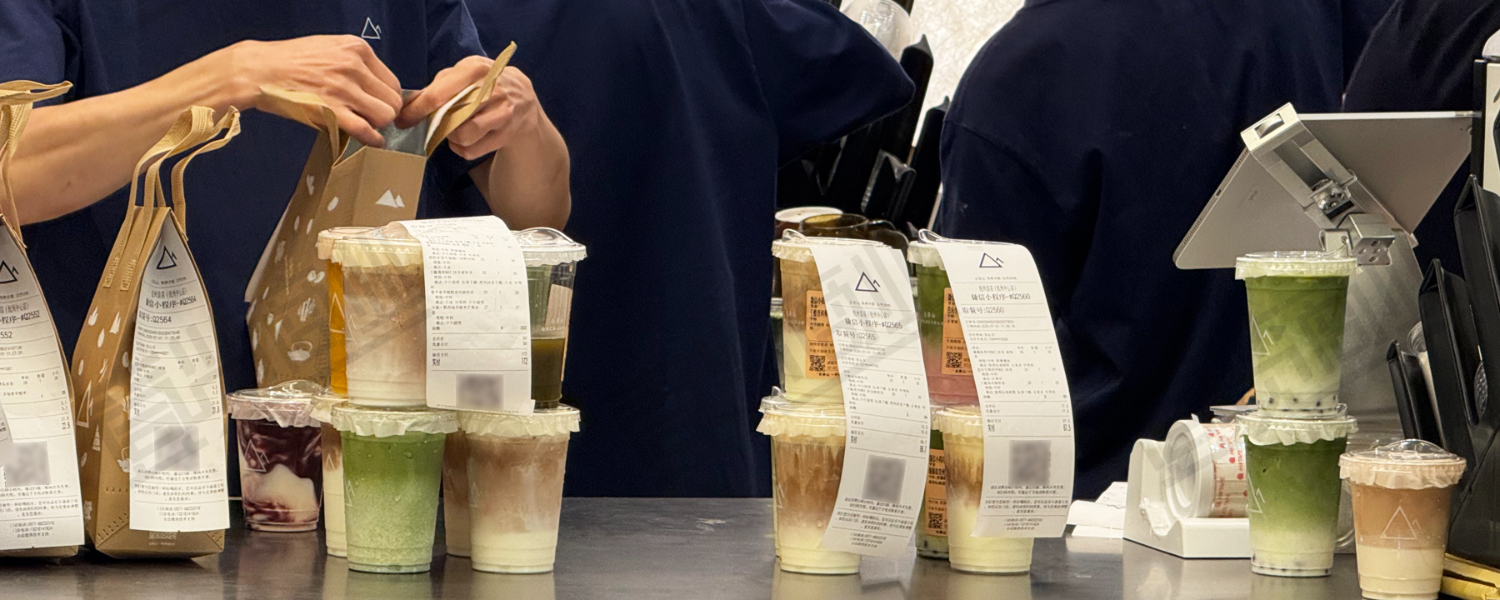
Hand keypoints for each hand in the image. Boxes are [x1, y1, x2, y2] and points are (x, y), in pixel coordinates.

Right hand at [211, 35, 403, 146]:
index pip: (392, 81)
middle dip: (385, 112)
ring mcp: (343, 88)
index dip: (386, 96)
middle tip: (371, 117)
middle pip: (393, 100)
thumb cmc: (291, 61)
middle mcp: (354, 66)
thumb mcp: (329, 48)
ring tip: (364, 124)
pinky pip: (365, 130)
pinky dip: (373, 139)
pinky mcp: (331, 109)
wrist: (260, 70)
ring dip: (377, 124)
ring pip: (385, 115)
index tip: (378, 103)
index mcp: (356, 48)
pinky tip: (372, 140)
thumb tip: (375, 86)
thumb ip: (355, 63)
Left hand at [398, 56, 543, 159]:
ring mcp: (503, 113)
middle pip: (451, 116)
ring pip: (463, 136)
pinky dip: (462, 148)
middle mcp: (493, 89)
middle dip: (434, 124)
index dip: (417, 110)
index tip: (403, 119)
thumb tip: (407, 104)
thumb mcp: (462, 75)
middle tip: (427, 126)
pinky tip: (465, 138)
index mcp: (476, 69)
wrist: (522, 98)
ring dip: (452, 137)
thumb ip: (436, 87)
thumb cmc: (483, 83)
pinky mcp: (506, 134)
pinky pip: (472, 150)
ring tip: (453, 129)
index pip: (439, 94)